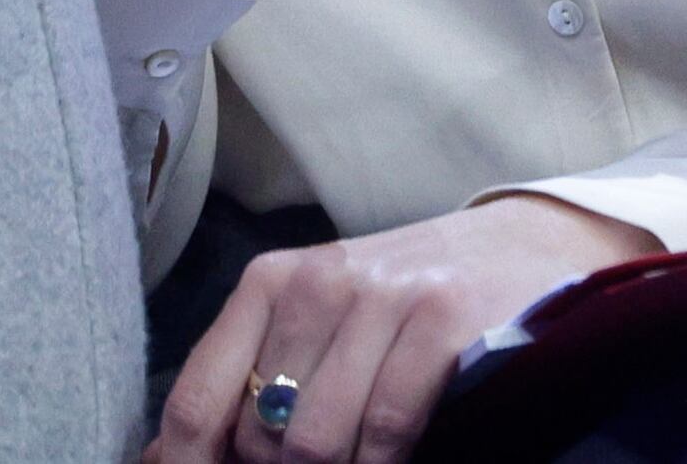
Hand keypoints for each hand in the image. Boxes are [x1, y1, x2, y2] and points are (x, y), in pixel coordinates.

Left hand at [149, 195, 655, 463]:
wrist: (525, 245)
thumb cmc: (407, 301)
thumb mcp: (319, 324)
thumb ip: (247, 382)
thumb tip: (161, 461)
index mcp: (268, 284)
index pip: (195, 401)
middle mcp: (316, 283)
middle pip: (258, 436)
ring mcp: (380, 297)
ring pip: (315, 440)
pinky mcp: (441, 317)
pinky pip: (386, 429)